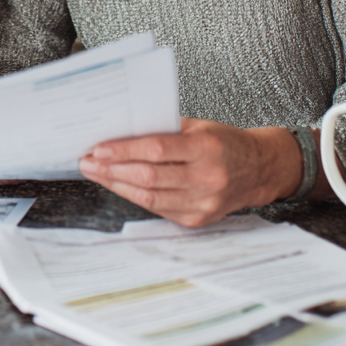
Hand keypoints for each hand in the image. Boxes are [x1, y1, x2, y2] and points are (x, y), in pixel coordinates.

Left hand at [79, 118, 302, 227]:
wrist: (258, 169)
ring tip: (96, 174)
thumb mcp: (198, 126)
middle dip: (112, 170)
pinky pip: (158, 209)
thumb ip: (163, 130)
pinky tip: (118, 186)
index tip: (98, 148)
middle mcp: (207, 178)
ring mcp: (203, 203)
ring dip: (117, 185)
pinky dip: (134, 197)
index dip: (124, 150)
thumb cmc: (222, 142)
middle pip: (149, 177)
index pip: (156, 149)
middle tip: (87, 162)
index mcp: (206, 148)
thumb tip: (120, 132)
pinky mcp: (198, 219)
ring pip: (150, 197)